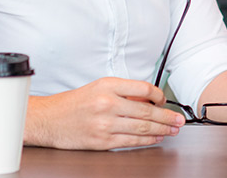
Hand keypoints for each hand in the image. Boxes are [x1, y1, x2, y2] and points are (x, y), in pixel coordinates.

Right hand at [25, 77, 185, 149]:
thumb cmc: (73, 104)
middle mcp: (107, 103)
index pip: (144, 89)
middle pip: (147, 112)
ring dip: (161, 130)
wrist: (48, 120)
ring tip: (172, 130)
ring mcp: (105, 124)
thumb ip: (122, 92)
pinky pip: (131, 141)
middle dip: (167, 117)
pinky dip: (147, 141)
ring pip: (142, 128)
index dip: (160, 96)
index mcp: (107, 85)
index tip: (165, 101)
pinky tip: (156, 139)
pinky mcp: (102, 141)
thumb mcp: (98, 87)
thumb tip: (148, 101)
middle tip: (179, 120)